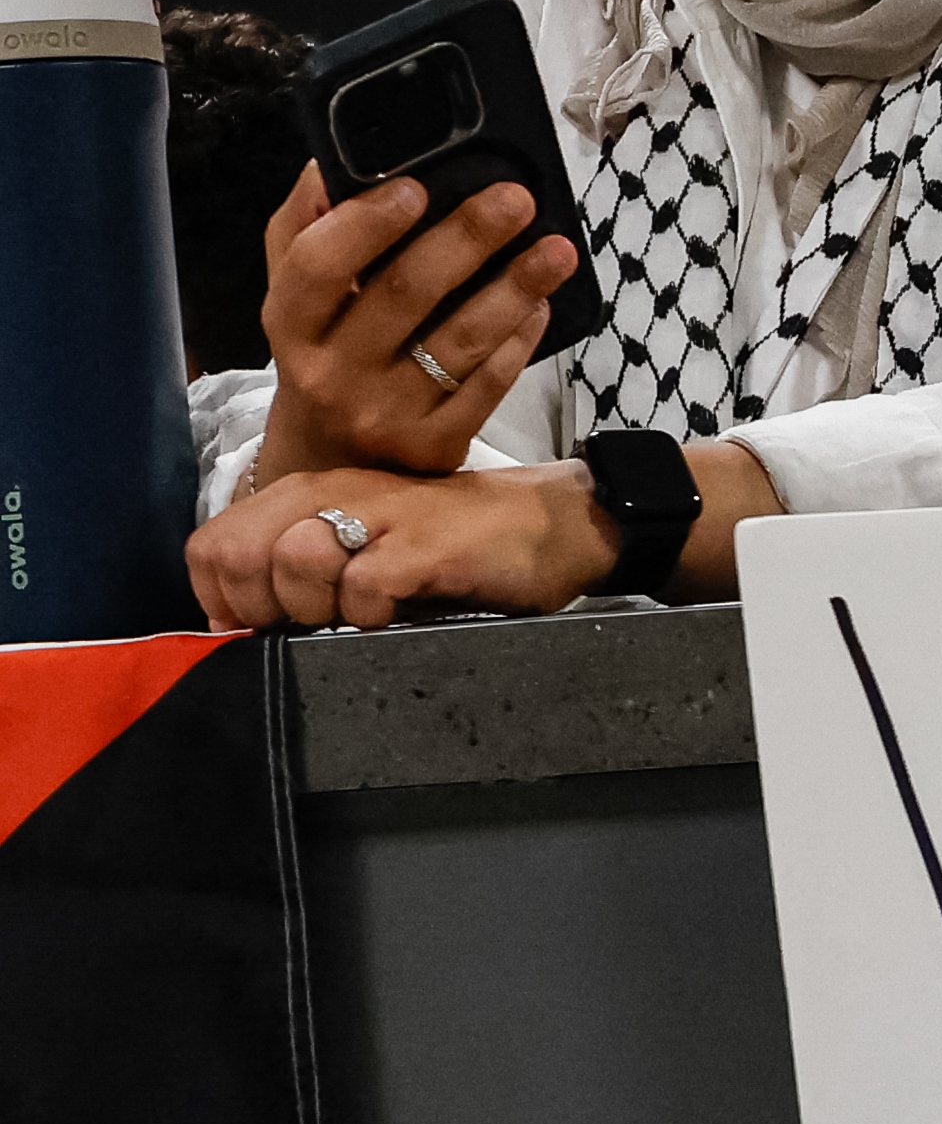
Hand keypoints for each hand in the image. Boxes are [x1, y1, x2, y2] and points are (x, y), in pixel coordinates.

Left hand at [188, 462, 620, 631]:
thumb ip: (295, 571)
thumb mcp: (356, 550)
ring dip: (320, 608)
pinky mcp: (424, 544)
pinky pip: (363, 588)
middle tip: (316, 621)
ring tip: (363, 613)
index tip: (265, 628)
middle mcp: (330, 494)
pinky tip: (403, 610)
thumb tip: (239, 629)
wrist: (549, 526)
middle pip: (238, 556)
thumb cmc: (445, 548)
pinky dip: (374, 614)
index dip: (222, 602)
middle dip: (265, 607)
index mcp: (303, 496)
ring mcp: (379, 515)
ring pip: (294, 562)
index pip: (211, 549)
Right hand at [254, 164, 575, 481]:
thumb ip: (303, 231)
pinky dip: (519, 342)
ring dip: (514, 289)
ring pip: (458, 342)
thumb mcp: (294, 298)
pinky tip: (541, 306)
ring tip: (556, 249)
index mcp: (291, 324)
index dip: (365, 225)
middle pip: (404, 295)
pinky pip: (487, 386)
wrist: (330, 462)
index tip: (416, 186)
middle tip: (516, 198)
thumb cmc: (323, 354)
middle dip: (466, 239)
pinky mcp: (433, 447)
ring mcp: (385, 414)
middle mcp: (331, 372)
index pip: (317, 267)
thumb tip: (324, 165)